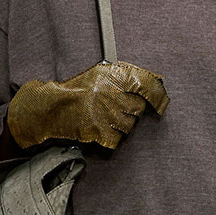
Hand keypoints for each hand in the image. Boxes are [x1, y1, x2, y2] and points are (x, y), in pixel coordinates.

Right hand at [6, 60, 168, 152]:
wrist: (53, 107)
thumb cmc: (77, 90)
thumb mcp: (101, 73)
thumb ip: (126, 76)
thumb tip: (156, 80)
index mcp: (115, 75)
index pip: (148, 83)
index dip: (159, 96)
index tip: (163, 104)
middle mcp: (113, 93)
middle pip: (138, 110)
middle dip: (129, 111)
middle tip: (113, 109)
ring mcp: (108, 114)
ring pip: (128, 127)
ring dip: (119, 126)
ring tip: (102, 118)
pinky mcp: (102, 132)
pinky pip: (117, 140)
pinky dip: (109, 139)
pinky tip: (98, 129)